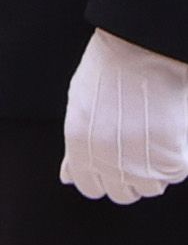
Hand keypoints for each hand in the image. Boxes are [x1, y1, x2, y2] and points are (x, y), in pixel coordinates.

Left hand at [65, 33, 187, 203]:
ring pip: (151, 188)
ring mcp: (139, 163)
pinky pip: (177, 173)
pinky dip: (178, 160)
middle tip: (140, 153)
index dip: (104, 177)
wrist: (143, 51)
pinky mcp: (171, 159)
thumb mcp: (80, 107)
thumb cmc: (111, 70)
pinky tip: (172, 136)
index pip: (89, 186)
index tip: (115, 167)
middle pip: (121, 193)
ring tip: (157, 140)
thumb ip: (76, 147)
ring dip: (155, 171)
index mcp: (79, 148)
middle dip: (130, 178)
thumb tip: (68, 177)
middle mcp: (105, 161)